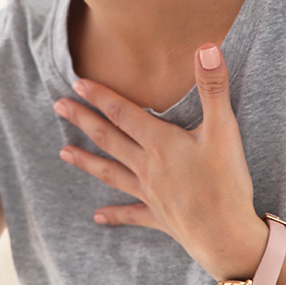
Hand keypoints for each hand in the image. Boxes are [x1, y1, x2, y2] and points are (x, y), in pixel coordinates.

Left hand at [53, 44, 269, 279]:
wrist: (227, 237)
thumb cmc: (227, 183)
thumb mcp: (224, 130)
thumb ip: (213, 87)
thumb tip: (206, 47)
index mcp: (160, 143)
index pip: (124, 113)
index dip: (101, 96)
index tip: (77, 83)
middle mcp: (148, 166)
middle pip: (109, 139)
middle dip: (83, 120)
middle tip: (58, 106)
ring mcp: (151, 194)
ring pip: (111, 174)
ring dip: (87, 162)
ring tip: (62, 153)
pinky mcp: (160, 218)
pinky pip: (132, 214)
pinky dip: (115, 214)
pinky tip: (97, 217)